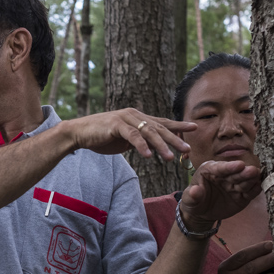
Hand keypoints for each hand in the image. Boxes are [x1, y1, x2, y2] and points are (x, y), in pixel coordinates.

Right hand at [60, 109, 196, 159]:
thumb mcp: (124, 140)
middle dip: (175, 139)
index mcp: (138, 118)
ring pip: (148, 132)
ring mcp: (125, 119)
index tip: (194, 128)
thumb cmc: (101, 137)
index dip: (178, 125)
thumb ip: (139, 141)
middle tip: (187, 149)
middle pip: (159, 128)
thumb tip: (153, 147)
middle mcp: (134, 116)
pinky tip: (149, 156)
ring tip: (170, 158)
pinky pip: (133, 137)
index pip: (162, 122)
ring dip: (161, 145)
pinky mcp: (116, 125)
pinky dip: (141, 146)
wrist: (79, 133)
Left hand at [179, 160, 261, 230]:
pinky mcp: (243, 195)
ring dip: (252, 179)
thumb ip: (192, 196)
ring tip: (258, 178)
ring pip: (245, 181)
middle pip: (236, 173)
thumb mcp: (189, 200)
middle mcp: (225, 175)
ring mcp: (235, 184)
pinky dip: (256, 190)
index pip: (220, 168)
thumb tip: (195, 191)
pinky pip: (251, 192)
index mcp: (210, 170)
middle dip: (244, 172)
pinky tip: (261, 187)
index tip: (239, 165)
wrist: (202, 213)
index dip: (230, 167)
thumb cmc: (193, 202)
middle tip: (253, 171)